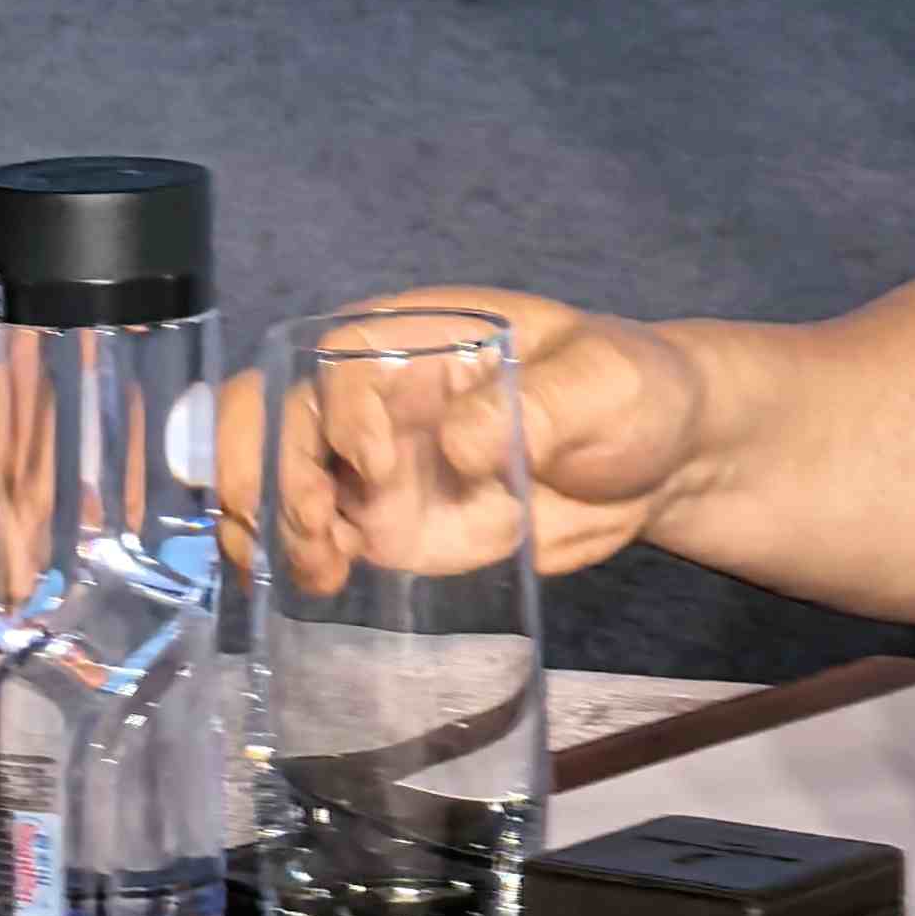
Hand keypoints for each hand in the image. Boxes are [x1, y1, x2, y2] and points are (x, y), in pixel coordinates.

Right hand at [219, 288, 710, 585]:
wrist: (652, 467)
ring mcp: (372, 460)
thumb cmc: (630, 393)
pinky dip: (291, 557)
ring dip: (266, 522)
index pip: (338, 359)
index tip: (378, 464)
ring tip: (323, 566)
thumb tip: (457, 443)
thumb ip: (539, 405)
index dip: (338, 412)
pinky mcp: (382, 521)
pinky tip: (327, 580)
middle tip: (319, 527)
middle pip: (270, 410)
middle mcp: (378, 394)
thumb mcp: (602, 385)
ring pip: (267, 473)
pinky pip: (305, 532)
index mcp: (421, 335)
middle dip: (262, 469)